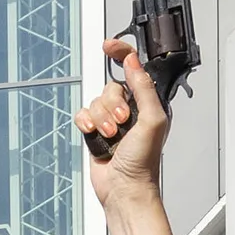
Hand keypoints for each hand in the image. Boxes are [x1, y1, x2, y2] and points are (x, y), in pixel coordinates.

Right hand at [78, 36, 169, 199]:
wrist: (124, 188)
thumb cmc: (143, 162)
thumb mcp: (152, 120)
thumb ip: (143, 88)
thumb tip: (133, 62)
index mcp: (147, 102)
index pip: (133, 69)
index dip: (121, 54)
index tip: (108, 46)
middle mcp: (129, 109)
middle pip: (110, 86)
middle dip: (112, 104)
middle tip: (122, 123)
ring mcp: (110, 120)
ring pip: (95, 101)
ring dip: (101, 119)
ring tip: (112, 137)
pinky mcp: (95, 132)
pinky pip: (82, 115)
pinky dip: (87, 125)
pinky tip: (95, 136)